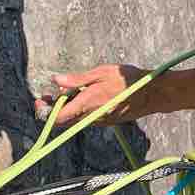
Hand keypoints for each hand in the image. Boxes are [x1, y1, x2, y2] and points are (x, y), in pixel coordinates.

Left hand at [34, 64, 152, 126]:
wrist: (152, 94)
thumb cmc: (128, 80)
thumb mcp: (102, 72)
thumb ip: (78, 79)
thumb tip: (57, 80)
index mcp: (87, 103)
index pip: (57, 117)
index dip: (45, 111)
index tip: (42, 100)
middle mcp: (91, 117)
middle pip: (64, 120)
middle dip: (55, 107)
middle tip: (54, 92)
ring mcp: (99, 121)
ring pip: (75, 118)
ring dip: (70, 106)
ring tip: (74, 89)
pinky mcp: (106, 122)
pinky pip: (87, 117)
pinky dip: (82, 108)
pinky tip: (90, 94)